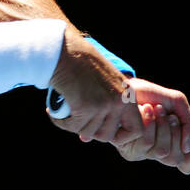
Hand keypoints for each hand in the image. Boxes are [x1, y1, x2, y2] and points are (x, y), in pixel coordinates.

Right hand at [45, 29, 145, 144]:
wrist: (66, 51)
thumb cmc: (82, 66)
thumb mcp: (105, 84)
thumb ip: (104, 109)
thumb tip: (88, 138)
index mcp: (128, 95)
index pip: (136, 130)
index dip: (122, 136)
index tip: (106, 132)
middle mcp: (119, 101)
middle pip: (107, 135)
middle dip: (91, 132)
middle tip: (78, 120)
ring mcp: (103, 104)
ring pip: (88, 133)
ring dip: (73, 125)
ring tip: (65, 112)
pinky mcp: (85, 107)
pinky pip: (73, 126)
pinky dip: (61, 122)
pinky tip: (54, 112)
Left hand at [112, 79, 189, 174]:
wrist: (125, 87)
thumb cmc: (150, 95)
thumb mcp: (176, 102)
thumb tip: (187, 147)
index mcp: (171, 142)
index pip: (187, 163)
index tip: (186, 143)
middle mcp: (156, 151)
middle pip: (175, 158)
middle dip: (173, 131)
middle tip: (165, 112)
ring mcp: (142, 153)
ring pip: (161, 151)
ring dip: (160, 124)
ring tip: (151, 108)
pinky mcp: (128, 150)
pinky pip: (146, 143)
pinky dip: (147, 122)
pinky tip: (139, 111)